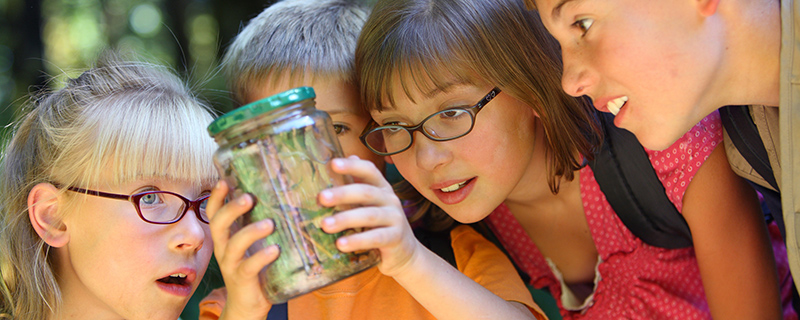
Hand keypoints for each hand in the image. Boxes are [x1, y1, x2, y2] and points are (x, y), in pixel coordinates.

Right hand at [207, 180, 274, 319]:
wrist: (248, 305)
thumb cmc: (256, 268)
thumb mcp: (255, 243)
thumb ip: (260, 223)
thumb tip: (281, 197)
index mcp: (227, 237)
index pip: (215, 213)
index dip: (217, 197)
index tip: (225, 180)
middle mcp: (224, 249)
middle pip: (218, 224)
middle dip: (232, 209)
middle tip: (249, 197)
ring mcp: (231, 265)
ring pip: (233, 245)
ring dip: (250, 232)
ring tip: (269, 224)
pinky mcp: (242, 280)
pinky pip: (248, 267)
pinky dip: (261, 257)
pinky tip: (275, 249)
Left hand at [319, 156, 423, 276]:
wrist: (404, 252)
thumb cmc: (379, 225)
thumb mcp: (367, 205)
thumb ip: (353, 187)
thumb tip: (333, 163)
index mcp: (381, 188)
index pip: (369, 171)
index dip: (352, 166)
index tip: (333, 164)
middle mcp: (390, 199)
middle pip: (366, 192)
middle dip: (342, 194)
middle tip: (321, 198)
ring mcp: (395, 218)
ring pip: (369, 215)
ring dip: (345, 219)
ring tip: (325, 225)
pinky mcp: (396, 237)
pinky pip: (375, 237)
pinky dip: (357, 240)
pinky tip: (341, 244)